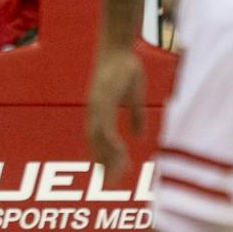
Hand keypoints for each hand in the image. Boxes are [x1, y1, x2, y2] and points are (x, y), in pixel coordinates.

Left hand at [83, 48, 145, 180]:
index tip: (115, 175)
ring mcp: (96, 105)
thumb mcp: (134, 97)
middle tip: (110, 185)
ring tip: (115, 175)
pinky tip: (118, 151)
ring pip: (98, 138)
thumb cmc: (126, 68)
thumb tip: (138, 136)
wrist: (120, 46)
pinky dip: (108, 140)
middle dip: (103, 165)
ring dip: (106, 157)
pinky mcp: (101, 99)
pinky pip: (104, 124)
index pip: (100, 140)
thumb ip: (135, 117)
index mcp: (100, 111)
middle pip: (96, 144)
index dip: (106, 158)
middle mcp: (94, 111)